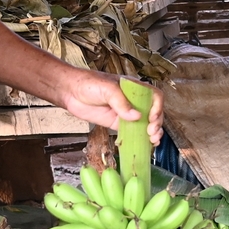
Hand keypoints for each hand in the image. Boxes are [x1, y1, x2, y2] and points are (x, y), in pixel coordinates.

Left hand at [50, 67, 164, 143]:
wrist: (71, 92)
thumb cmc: (88, 83)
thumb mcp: (107, 88)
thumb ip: (121, 102)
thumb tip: (136, 116)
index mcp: (134, 87)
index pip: (154, 96)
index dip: (157, 107)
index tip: (151, 117)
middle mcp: (133, 100)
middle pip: (153, 111)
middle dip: (157, 123)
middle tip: (151, 132)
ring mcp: (126, 113)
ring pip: (146, 123)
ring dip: (153, 132)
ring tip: (153, 140)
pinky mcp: (117, 124)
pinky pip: (133, 132)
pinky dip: (140, 138)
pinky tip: (145, 144)